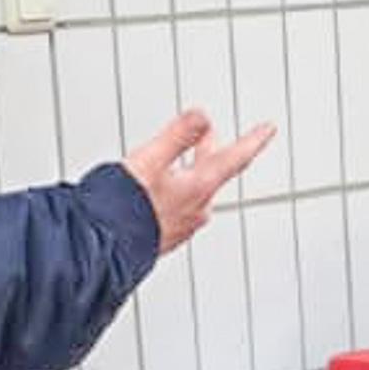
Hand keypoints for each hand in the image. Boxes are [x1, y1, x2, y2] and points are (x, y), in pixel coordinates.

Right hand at [123, 110, 276, 255]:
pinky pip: (179, 207)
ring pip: (195, 191)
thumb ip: (178, 136)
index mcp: (198, 188)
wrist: (100, 252)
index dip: (254, 140)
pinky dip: (174, 191)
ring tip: (180, 159)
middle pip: (212, 172)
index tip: (268, 129)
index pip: (235, 158)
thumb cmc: (122, 210)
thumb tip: (202, 117)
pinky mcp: (164, 236)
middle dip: (210, 149)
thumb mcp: (150, 161)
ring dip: (190, 170)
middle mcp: (195, 210)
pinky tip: (159, 191)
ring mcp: (181, 226)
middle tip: (209, 133)